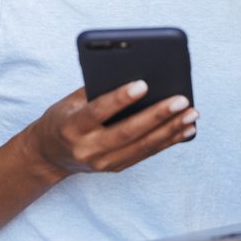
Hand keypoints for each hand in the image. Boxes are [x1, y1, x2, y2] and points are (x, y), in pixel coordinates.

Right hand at [27, 80, 198, 177]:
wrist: (49, 156)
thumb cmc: (62, 118)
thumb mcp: (69, 101)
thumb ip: (97, 88)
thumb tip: (134, 72)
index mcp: (72, 127)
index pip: (98, 111)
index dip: (120, 98)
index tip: (143, 84)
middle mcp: (88, 149)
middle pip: (128, 132)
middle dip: (158, 116)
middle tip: (181, 100)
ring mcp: (103, 163)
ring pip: (142, 146)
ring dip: (171, 130)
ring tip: (192, 113)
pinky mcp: (116, 168)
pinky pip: (146, 154)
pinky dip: (169, 141)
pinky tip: (186, 129)